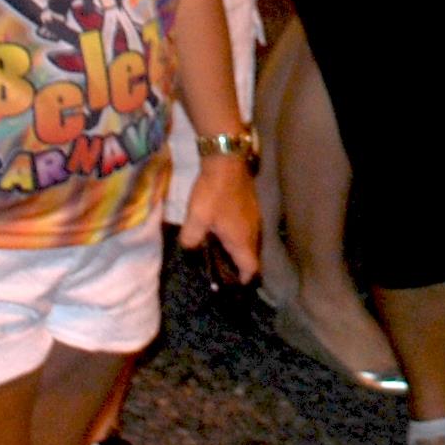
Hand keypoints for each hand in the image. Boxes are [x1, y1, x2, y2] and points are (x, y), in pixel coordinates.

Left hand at [179, 141, 262, 280]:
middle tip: (221, 268)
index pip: (251, 268)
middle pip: (252, 256)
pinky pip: (247, 228)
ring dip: (238, 248)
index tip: (232, 284)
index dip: (243, 280)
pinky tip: (223, 228)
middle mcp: (253, 232)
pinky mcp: (252, 205)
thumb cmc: (213, 194)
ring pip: (250, 241)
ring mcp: (255, 217)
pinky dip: (238, 234)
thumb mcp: (195, 219)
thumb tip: (189, 248)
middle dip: (239, 265)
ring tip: (220, 250)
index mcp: (242, 240)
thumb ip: (191, 240)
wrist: (227, 160)